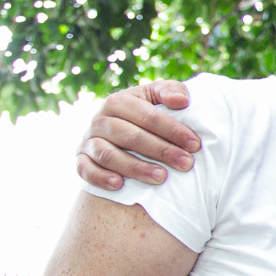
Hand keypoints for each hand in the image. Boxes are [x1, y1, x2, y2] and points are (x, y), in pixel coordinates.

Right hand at [76, 80, 197, 188]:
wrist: (117, 128)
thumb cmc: (145, 113)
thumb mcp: (157, 97)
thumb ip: (171, 91)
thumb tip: (181, 101)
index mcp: (119, 101)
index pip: (147, 115)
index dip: (172, 130)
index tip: (194, 144)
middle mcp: (100, 120)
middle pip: (130, 136)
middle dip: (161, 151)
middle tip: (186, 164)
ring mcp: (88, 140)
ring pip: (108, 154)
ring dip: (135, 167)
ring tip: (161, 177)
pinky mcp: (81, 159)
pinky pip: (84, 169)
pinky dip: (100, 177)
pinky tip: (119, 184)